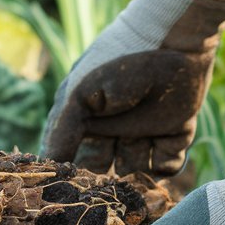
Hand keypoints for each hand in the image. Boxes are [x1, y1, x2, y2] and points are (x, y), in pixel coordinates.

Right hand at [41, 0, 224, 177]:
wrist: (173, 38)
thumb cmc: (119, 62)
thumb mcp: (80, 94)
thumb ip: (62, 130)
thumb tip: (50, 165)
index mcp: (86, 121)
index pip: (75, 160)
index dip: (76, 174)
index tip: (80, 185)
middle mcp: (113, 131)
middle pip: (106, 174)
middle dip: (108, 182)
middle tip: (112, 183)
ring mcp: (144, 133)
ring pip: (135, 172)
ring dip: (136, 172)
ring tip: (139, 153)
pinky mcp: (174, 134)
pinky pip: (167, 165)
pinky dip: (164, 164)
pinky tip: (161, 143)